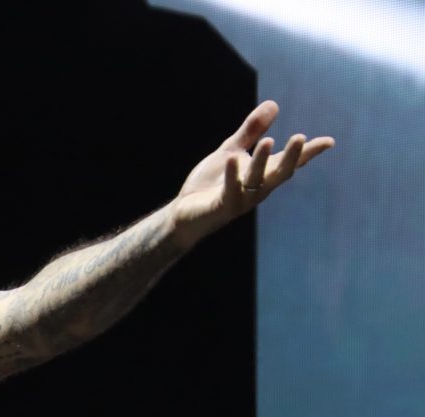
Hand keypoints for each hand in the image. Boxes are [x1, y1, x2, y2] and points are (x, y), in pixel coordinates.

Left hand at [171, 100, 333, 245]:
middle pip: (279, 172)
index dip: (308, 153)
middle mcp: (257, 188)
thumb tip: (274, 104)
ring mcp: (241, 199)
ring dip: (262, 161)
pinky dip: (232, 175)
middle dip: (291, 157)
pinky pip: (230, 191)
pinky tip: (233, 158)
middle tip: (301, 137)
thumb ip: (250, 131)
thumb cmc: (210, 184)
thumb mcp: (231, 151)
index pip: (289, 163)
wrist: (185, 214)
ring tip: (267, 140)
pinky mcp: (222, 206)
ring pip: (256, 180)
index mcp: (262, 175)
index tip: (329, 142)